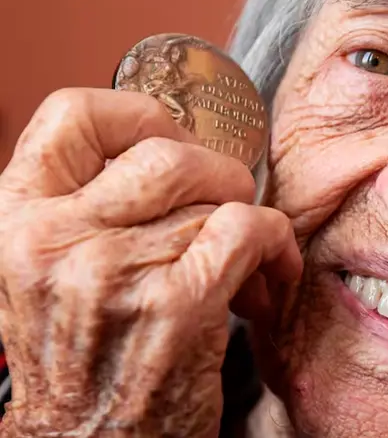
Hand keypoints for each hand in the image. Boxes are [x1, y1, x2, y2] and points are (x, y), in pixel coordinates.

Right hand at [0, 89, 301, 436]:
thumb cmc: (82, 358)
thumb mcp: (49, 270)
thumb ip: (86, 208)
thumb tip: (167, 146)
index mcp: (16, 220)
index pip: (73, 114)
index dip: (140, 115)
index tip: (175, 143)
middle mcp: (56, 241)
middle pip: (168, 153)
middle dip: (220, 175)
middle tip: (229, 205)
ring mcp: (114, 272)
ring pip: (218, 200)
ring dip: (251, 227)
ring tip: (247, 265)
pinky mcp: (176, 305)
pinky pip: (248, 230)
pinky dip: (277, 246)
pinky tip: (270, 276)